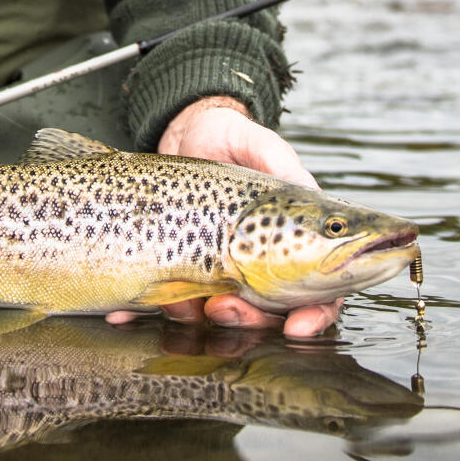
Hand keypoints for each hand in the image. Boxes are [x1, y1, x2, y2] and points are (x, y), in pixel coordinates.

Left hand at [104, 96, 340, 339]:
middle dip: (250, 321)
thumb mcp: (260, 146)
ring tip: (186, 302)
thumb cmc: (232, 138)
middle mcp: (263, 263)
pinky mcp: (183, 269)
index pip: (322, 293)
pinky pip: (173, 301)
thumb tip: (310, 191)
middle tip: (227, 309)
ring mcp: (222, 270)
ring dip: (203, 318)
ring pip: (221, 316)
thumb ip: (284, 167)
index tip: (298, 327)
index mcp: (296, 241)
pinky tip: (138, 308)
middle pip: (269, 314)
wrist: (183, 133)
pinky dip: (155, 309)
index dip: (316, 316)